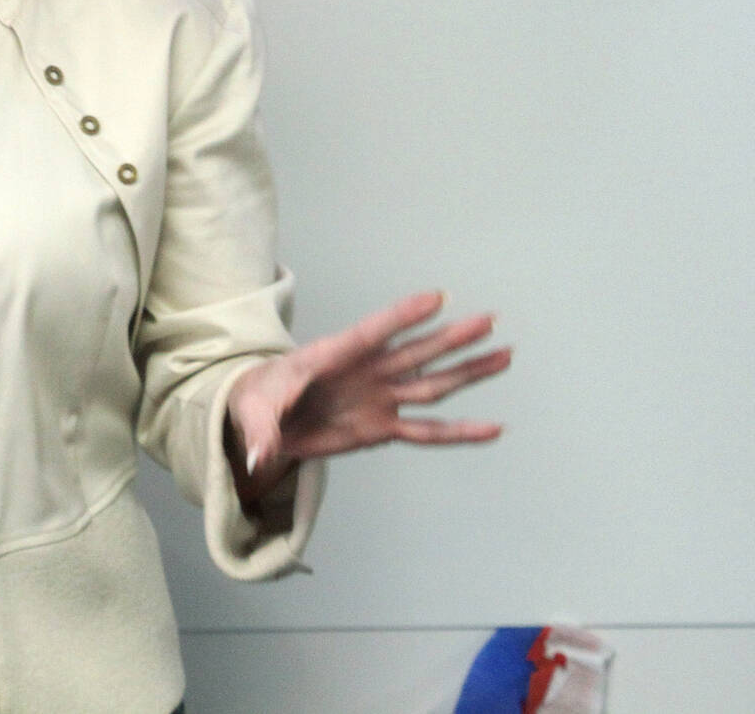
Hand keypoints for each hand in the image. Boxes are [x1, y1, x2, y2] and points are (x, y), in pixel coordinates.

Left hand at [225, 290, 511, 500]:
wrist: (262, 419)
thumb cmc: (256, 401)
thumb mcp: (251, 412)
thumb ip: (260, 432)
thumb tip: (258, 458)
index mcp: (330, 356)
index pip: (371, 332)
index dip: (403, 316)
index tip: (437, 297)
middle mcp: (364, 372)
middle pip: (414, 352)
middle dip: (451, 337)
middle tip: (488, 320)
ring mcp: (377, 397)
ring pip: (431, 382)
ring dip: (467, 370)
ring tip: (504, 353)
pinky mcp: (381, 426)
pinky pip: (427, 431)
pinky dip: (459, 432)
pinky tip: (492, 428)